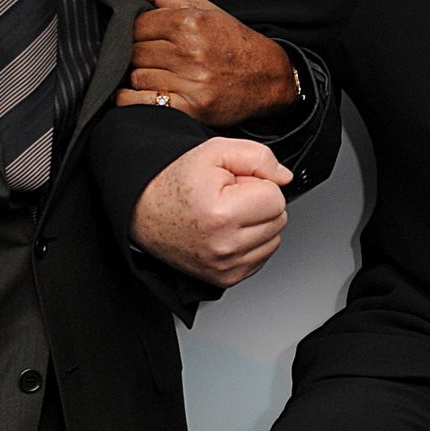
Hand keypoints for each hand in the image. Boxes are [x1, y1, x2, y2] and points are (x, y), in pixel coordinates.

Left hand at [114, 0, 301, 125]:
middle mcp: (191, 51)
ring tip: (163, 75)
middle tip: (159, 57)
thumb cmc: (231, 40)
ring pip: (137, 77)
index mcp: (191, 22)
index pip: (135, 25)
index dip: (138, 32)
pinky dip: (136, 100)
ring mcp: (193, 82)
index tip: (152, 37)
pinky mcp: (193, 108)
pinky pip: (142, 103)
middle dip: (141, 55)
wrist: (270, 77)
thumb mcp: (201, 7)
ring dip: (143, 78)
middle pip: (134, 52)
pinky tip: (150, 94)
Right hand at [130, 137, 293, 286]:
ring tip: (227, 214)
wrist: (144, 210)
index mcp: (222, 214)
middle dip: (260, 204)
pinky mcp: (225, 278)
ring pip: (274, 240)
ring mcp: (224, 267)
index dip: (259, 184)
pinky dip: (251, 243)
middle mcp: (224, 246)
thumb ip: (259, 157)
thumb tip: (285, 177)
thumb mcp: (216, 152)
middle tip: (230, 198)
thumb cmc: (177, 182)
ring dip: (257, 225)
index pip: (276, 198)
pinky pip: (261, 256)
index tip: (236, 184)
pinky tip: (227, 231)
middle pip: (279, 220)